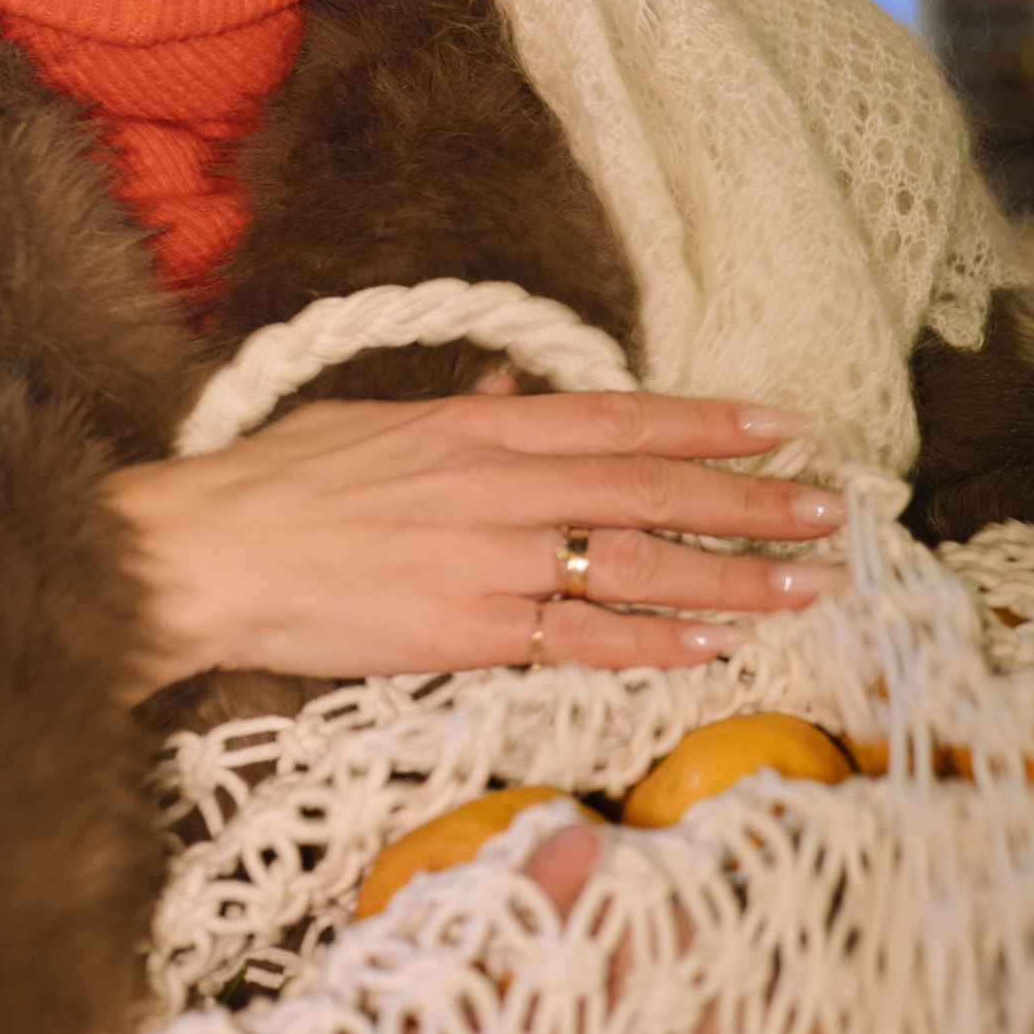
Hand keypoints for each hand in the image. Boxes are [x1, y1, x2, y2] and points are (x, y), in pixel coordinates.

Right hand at [106, 390, 842, 695]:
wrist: (200, 555)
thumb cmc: (271, 487)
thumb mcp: (368, 420)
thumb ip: (450, 409)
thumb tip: (505, 386)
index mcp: (476, 426)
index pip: (620, 420)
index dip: (709, 424)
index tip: (783, 427)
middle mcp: (499, 486)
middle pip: (653, 490)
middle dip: (752, 501)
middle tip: (833, 511)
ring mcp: (490, 561)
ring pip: (639, 566)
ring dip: (734, 577)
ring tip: (809, 586)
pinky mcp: (468, 633)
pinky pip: (583, 640)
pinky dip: (653, 644)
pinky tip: (712, 647)